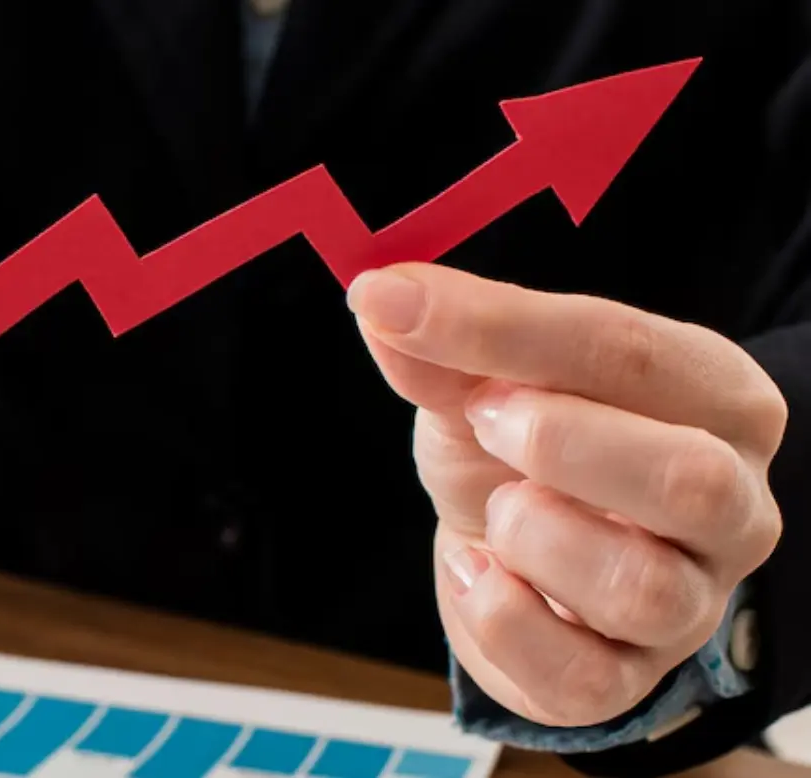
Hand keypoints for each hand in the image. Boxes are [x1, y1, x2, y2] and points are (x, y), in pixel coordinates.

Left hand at [347, 263, 785, 727]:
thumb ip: (443, 350)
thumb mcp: (477, 387)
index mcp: (713, 397)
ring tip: (493, 511)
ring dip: (531, 536)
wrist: (504, 556)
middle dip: (560, 443)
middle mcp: (731, 502)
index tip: (397, 305)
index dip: (503, 327)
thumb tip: (382, 301)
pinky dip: (504, 621)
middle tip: (484, 420)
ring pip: (640, 587)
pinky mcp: (630, 679)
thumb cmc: (515, 454)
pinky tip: (477, 573)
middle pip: (687, 479)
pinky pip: (584, 676)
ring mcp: (691, 601)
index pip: (631, 352)